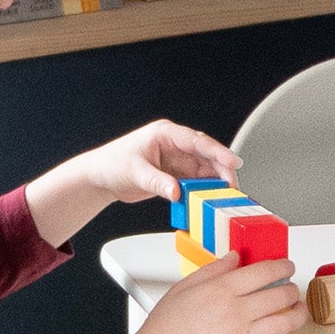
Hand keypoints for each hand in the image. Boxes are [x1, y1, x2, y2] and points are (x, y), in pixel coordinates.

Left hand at [78, 119, 236, 207]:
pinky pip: (196, 182)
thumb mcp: (135, 172)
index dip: (217, 151)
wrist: (102, 177)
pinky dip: (205, 191)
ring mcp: (177, 160)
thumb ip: (157, 182)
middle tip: (233, 186)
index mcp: (165, 134)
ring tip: (226, 196)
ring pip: (205, 170)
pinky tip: (211, 199)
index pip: (196, 141)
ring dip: (216, 182)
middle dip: (222, 169)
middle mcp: (175, 145)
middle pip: (206, 155)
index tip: (232, 161)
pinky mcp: (176, 175)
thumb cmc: (113, 164)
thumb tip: (177, 191)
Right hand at [86, 254, 304, 333]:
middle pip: (280, 296)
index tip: (286, 265)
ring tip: (300, 310)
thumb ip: (213, 270)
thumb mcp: (184, 287)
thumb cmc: (164, 328)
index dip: (282, 266)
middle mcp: (236, 312)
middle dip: (292, 290)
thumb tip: (233, 258)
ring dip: (299, 314)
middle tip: (292, 289)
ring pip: (285, 323)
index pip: (263, 272)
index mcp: (222, 291)